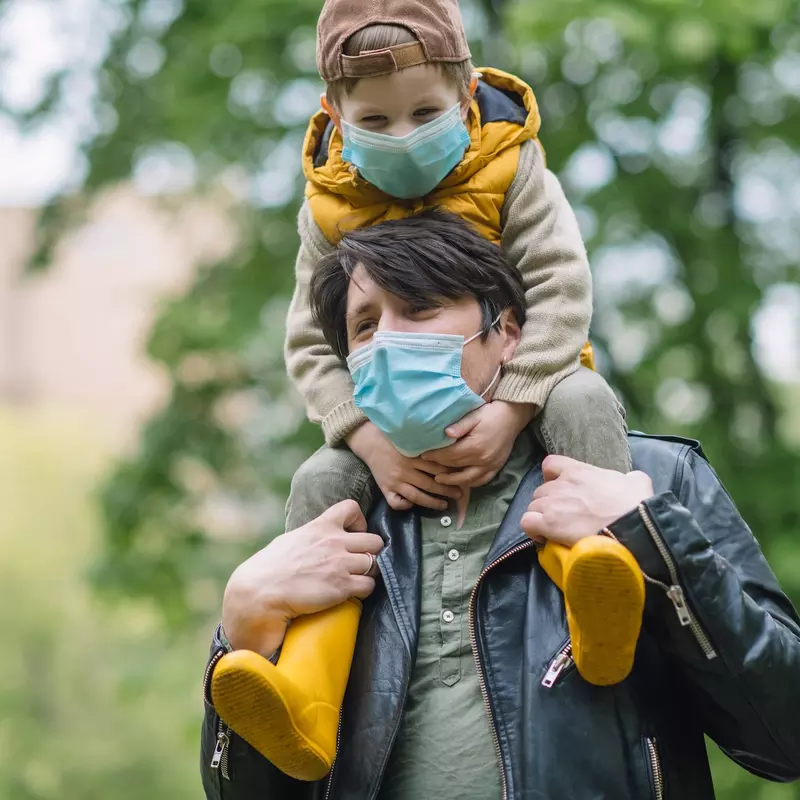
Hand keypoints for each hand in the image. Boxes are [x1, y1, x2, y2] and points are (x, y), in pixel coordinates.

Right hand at [222, 500, 383, 656]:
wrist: (260, 592)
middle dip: (371, 551)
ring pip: (376, 563)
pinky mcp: (342, 586)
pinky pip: (369, 585)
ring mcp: (340, 564)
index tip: (353, 534)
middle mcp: (334, 542)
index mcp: (320, 527)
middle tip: (360, 562)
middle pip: (375, 540)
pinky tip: (352, 593)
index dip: (359, 522)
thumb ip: (310, 536)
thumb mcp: (291, 540)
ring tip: (356, 579)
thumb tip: (315, 538)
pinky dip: (364, 590)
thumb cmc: (270, 568)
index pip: (351, 508)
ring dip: (369, 572)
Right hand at [347, 421, 461, 510]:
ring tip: (444, 505)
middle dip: (447, 490)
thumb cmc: (393, 438)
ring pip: (416, 496)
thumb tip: (448, 452)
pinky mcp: (385, 488)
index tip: (461, 477)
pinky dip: (405, 506)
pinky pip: (396, 502)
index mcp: (413, 456)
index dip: (450, 474)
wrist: (369, 441)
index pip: (436, 468)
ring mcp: (395, 480)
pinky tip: (412, 505)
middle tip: (459, 494)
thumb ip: (427, 445)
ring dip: (432, 502)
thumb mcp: (411, 438)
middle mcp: (405, 469)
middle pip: (430, 483)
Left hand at [422, 401, 534, 487]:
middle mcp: (483, 459)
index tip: (423, 455)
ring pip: (468, 479)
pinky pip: (482, 480)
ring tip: (439, 480)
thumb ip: (460, 426)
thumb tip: (445, 434)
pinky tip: (461, 481)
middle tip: (427, 466)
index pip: (449, 455)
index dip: (435, 456)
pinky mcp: (497, 467)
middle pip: (456, 466)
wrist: (513, 416)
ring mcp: (491, 465)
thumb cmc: (491, 413)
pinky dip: (470, 483)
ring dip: (452, 481)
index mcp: (475, 445)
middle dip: (439, 467)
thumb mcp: (474, 415)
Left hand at [520, 455, 653, 545]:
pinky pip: (527, 523)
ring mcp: (552, 503)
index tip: (560, 490)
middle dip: (548, 503)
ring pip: (532, 507)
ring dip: (540, 518)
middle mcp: (560, 484)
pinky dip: (532, 530)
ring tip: (555, 531)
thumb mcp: (636, 481)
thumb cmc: (636, 504)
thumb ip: (627, 478)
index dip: (551, 477)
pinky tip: (544, 538)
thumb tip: (631, 482)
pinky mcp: (548, 524)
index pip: (550, 464)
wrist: (633, 526)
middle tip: (562, 517)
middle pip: (540, 491)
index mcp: (578, 470)